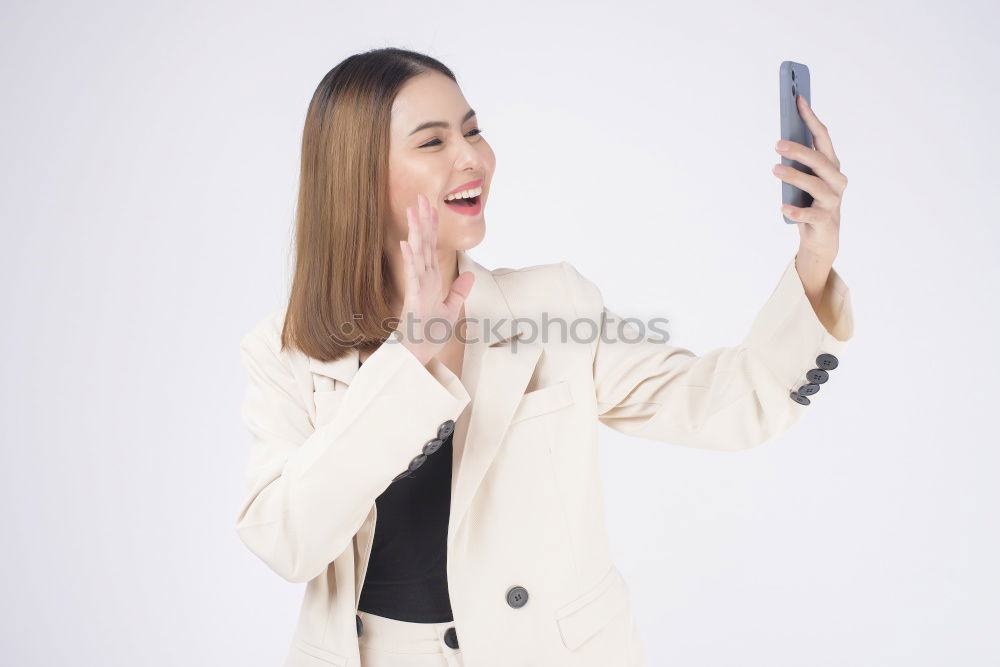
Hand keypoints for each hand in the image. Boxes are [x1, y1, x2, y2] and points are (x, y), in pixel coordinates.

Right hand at [394, 192, 474, 365]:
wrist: (420, 355)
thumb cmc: (430, 334)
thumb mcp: (451, 310)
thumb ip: (459, 292)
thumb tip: (469, 275)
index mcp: (431, 280)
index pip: (432, 248)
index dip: (432, 227)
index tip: (430, 205)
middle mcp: (423, 279)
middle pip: (424, 245)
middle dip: (422, 221)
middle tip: (419, 197)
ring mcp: (417, 287)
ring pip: (417, 254)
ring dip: (415, 233)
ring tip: (413, 212)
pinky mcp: (414, 299)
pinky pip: (413, 276)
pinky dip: (411, 259)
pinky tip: (408, 243)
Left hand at [773, 94, 847, 264]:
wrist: (821, 237)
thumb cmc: (810, 200)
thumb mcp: (804, 177)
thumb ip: (798, 161)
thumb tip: (781, 141)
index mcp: (831, 164)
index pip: (822, 136)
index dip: (810, 117)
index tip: (797, 99)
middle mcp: (836, 179)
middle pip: (819, 160)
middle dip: (799, 149)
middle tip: (777, 144)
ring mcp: (832, 199)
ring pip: (815, 184)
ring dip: (794, 176)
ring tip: (775, 170)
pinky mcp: (825, 219)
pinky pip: (809, 214)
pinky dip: (796, 210)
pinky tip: (782, 207)